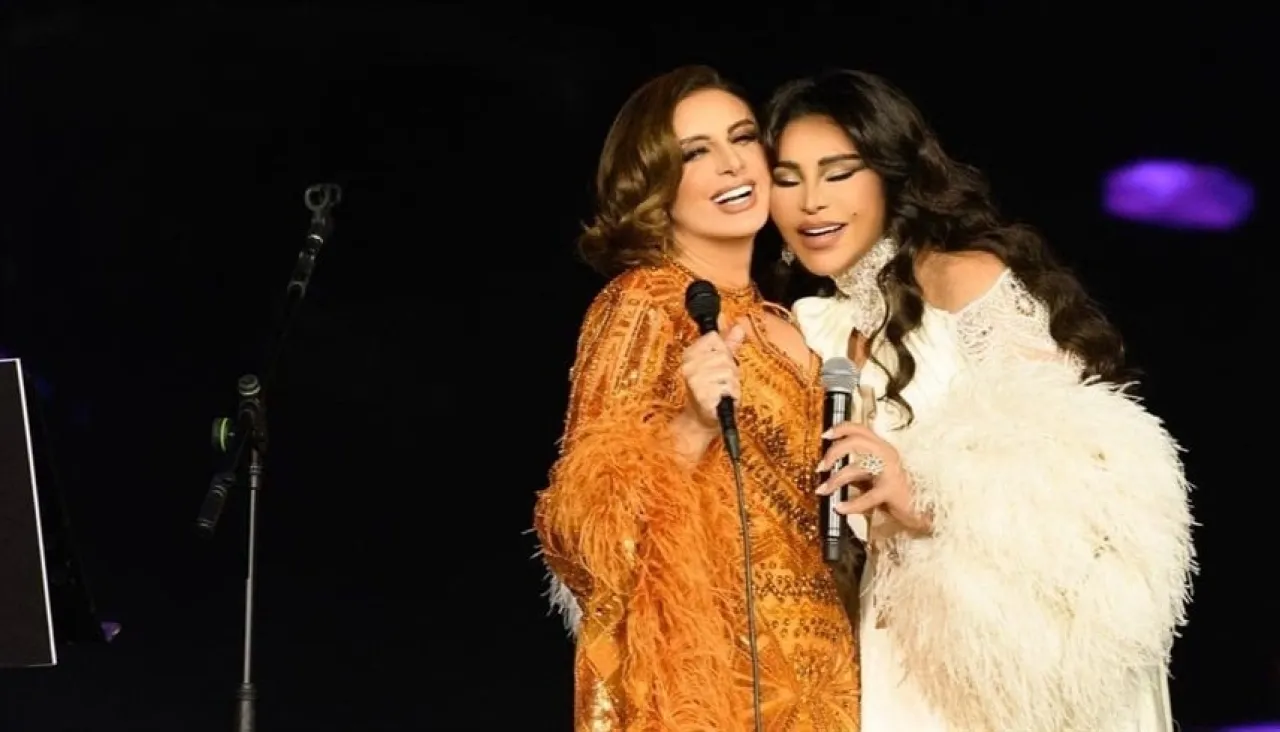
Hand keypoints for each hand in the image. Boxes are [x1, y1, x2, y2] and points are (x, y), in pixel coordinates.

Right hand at [679, 316, 747, 430]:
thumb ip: (728, 344)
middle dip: (730, 369)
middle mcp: (689, 366)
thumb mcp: (719, 364)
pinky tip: (724, 399)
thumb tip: (738, 326)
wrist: (703, 419)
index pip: (714, 338)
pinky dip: (732, 394)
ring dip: (732, 383)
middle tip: (722, 382)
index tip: (718, 365)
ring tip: (723, 391)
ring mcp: (695, 381)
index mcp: (689, 355)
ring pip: (729, 371)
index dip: (723, 351)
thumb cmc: (712, 391)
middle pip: (724, 355)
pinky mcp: (703, 396)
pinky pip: (729, 387)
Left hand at [815, 422, 930, 533]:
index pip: (860, 429)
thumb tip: (831, 472)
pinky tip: (840, 508)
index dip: (841, 428)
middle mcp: (887, 454)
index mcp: (882, 448)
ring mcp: (890, 471)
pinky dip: (850, 504)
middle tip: (822, 466)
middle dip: (834, 451)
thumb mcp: (873, 479)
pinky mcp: (892, 490)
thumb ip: (857, 473)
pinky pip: (867, 496)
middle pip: (856, 441)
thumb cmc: (897, 494)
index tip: (825, 436)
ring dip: (835, 479)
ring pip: (857, 467)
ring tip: (823, 490)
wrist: (924, 510)